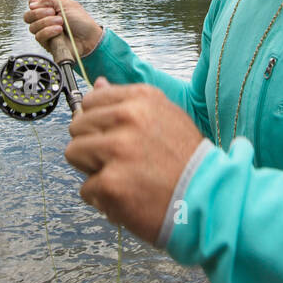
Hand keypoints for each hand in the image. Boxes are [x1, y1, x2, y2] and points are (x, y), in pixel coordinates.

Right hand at [23, 0, 103, 57]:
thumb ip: (49, 0)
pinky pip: (39, 37)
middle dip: (38, 13)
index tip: (37, 3)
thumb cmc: (81, 21)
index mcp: (49, 10)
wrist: (89, 37)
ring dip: (46, 22)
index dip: (32, 4)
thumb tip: (33, 2)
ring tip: (60, 22)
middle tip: (52, 12)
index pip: (32, 6)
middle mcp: (45, 21)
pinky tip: (58, 30)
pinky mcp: (47, 44)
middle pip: (28, 17)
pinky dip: (48, 31)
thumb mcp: (66, 4)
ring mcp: (45, 33)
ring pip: (33, 27)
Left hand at [65, 78, 205, 244]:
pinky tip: (128, 197)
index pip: (91, 101)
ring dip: (93, 170)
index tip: (112, 137)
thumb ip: (128, 101)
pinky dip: (103, 199)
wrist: (209, 199)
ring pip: (74, 154)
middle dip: (92, 146)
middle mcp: (128, 118)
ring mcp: (117, 150)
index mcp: (141, 99)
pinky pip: (86, 189)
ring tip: (123, 177)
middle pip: (78, 127)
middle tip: (121, 162)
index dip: (97, 123)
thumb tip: (97, 83)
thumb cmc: (187, 162)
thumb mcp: (165, 117)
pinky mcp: (110, 183)